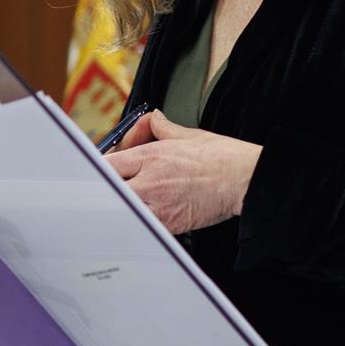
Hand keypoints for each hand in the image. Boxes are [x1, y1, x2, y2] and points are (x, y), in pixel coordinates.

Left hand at [103, 109, 260, 233]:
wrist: (244, 180)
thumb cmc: (221, 157)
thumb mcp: (188, 135)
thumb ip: (162, 128)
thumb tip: (153, 120)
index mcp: (151, 155)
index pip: (108, 163)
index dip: (101, 169)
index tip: (103, 171)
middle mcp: (150, 181)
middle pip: (109, 189)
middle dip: (107, 188)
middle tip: (111, 188)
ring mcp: (158, 205)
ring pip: (122, 210)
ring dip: (122, 206)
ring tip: (128, 203)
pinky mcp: (169, 224)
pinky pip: (143, 225)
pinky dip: (141, 221)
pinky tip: (146, 215)